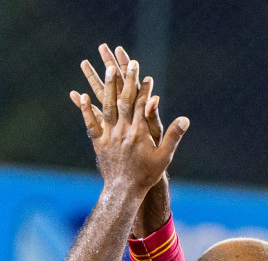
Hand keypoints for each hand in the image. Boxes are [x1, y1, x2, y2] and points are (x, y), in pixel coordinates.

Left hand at [68, 55, 186, 194]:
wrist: (124, 190)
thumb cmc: (146, 175)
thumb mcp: (164, 157)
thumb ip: (173, 136)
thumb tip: (185, 119)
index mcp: (140, 133)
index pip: (142, 105)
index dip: (144, 89)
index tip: (146, 76)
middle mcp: (123, 131)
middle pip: (125, 100)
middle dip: (127, 80)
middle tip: (128, 63)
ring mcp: (109, 135)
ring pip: (108, 106)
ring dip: (108, 86)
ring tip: (107, 69)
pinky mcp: (98, 142)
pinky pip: (91, 123)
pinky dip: (86, 109)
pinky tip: (81, 95)